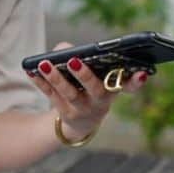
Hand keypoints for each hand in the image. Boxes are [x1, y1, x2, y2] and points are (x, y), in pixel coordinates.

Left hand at [26, 42, 151, 142]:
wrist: (81, 122)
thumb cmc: (90, 87)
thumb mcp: (94, 73)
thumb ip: (81, 54)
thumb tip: (63, 50)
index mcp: (114, 88)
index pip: (130, 85)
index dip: (137, 81)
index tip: (142, 73)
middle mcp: (101, 100)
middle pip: (95, 88)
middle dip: (85, 75)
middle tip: (73, 61)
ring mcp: (83, 109)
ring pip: (69, 94)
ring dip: (56, 78)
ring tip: (43, 63)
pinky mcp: (66, 115)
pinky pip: (52, 97)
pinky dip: (41, 83)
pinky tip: (31, 71)